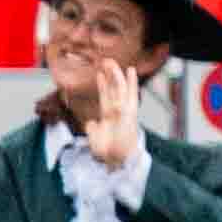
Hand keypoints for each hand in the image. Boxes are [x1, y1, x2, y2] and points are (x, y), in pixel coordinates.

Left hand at [82, 57, 145, 171]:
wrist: (116, 161)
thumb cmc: (107, 153)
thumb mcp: (94, 139)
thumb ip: (92, 129)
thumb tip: (91, 123)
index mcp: (108, 117)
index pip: (105, 97)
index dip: (102, 86)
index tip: (99, 74)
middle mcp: (117, 111)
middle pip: (113, 89)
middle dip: (109, 75)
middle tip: (105, 60)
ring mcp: (124, 111)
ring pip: (120, 88)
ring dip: (116, 74)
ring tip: (111, 61)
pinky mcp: (129, 112)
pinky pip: (130, 94)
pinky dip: (131, 82)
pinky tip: (130, 71)